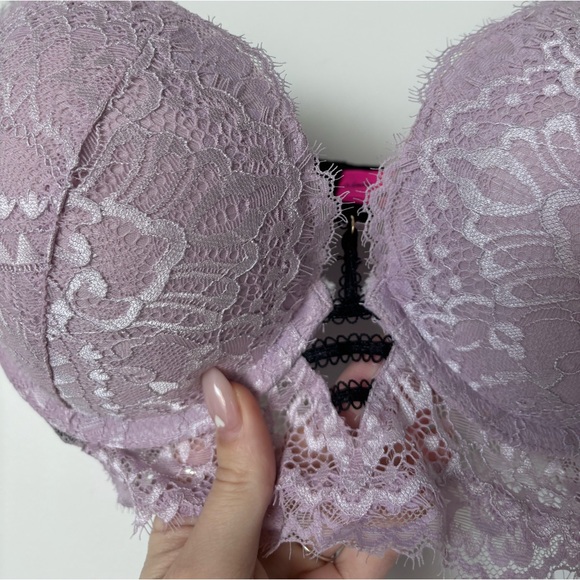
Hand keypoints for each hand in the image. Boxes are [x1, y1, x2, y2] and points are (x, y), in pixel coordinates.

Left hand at [140, 364, 396, 578]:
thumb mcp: (207, 562)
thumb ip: (231, 480)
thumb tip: (224, 386)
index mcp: (198, 511)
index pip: (230, 440)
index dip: (257, 398)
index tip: (286, 358)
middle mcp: (249, 524)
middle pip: (289, 462)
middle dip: (322, 422)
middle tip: (351, 374)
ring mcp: (294, 554)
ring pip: (331, 497)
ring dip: (361, 459)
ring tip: (384, 407)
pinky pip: (364, 546)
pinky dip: (386, 516)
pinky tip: (403, 473)